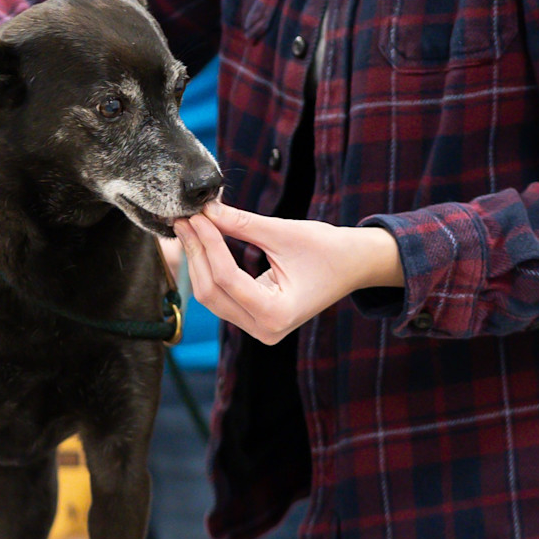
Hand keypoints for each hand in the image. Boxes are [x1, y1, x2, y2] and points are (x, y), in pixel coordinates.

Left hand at [174, 201, 402, 344]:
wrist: (354, 265)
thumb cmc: (328, 249)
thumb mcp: (282, 232)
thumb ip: (240, 223)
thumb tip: (205, 209)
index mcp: (277, 313)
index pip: (227, 278)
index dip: (207, 245)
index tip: (196, 217)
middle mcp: (265, 329)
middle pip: (212, 292)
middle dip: (196, 253)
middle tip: (184, 219)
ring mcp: (257, 328)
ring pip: (211, 296)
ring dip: (198, 261)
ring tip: (189, 228)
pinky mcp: (253, 319)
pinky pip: (220, 296)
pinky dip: (209, 269)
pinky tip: (200, 244)